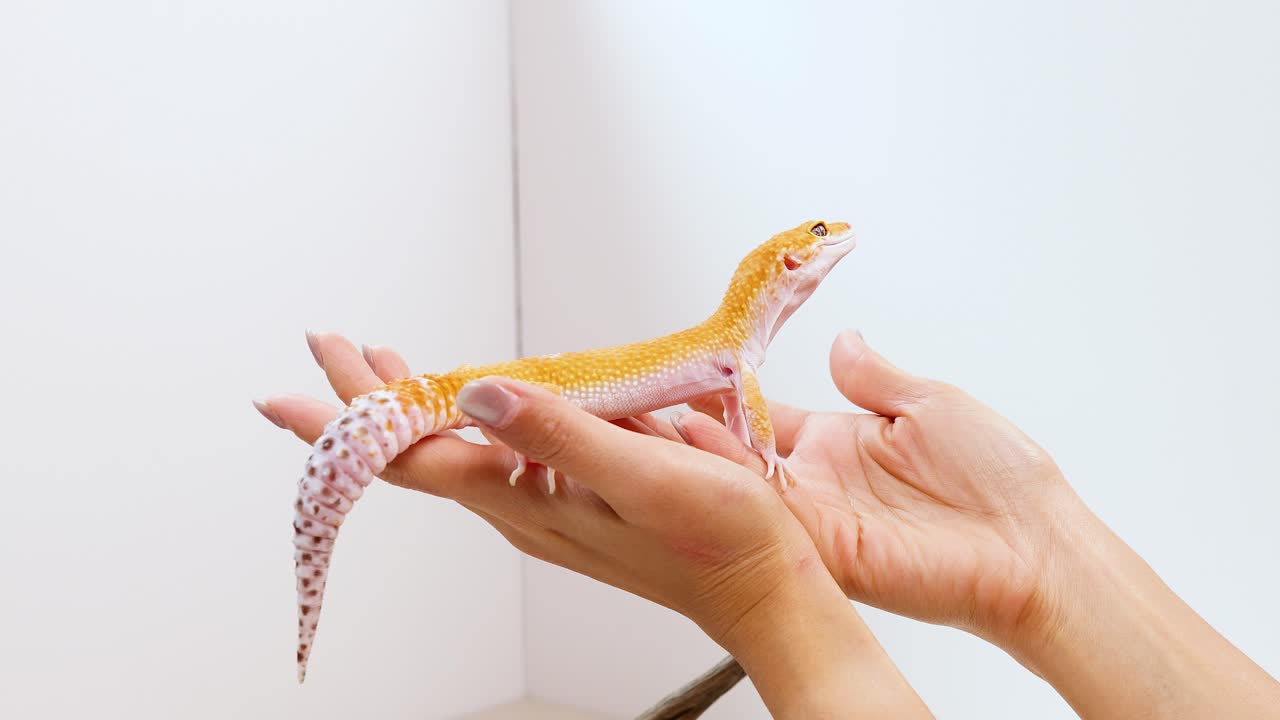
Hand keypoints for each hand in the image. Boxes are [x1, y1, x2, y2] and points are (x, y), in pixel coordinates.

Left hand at [257, 332, 930, 718]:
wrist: (765, 586)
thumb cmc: (715, 537)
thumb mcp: (641, 474)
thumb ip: (557, 434)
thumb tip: (477, 394)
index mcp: (525, 499)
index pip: (411, 456)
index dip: (350, 418)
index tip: (293, 384)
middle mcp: (523, 506)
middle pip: (423, 449)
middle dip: (371, 399)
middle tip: (334, 345)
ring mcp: (549, 505)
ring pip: (461, 448)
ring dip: (418, 405)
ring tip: (386, 367)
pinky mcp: (578, 498)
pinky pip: (506, 452)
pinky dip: (479, 415)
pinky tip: (485, 398)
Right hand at [679, 329, 1279, 717]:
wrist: (1036, 546)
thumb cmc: (1001, 477)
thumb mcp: (930, 402)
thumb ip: (874, 377)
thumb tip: (843, 341)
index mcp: (840, 441)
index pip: (760, 415)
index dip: (719, 394)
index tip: (678, 372)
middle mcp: (818, 481)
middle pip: (734, 451)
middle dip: (684, 427)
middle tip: (629, 401)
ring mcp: (815, 518)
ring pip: (735, 484)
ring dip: (691, 455)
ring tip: (635, 421)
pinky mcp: (823, 549)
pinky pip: (763, 515)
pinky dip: (726, 485)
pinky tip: (687, 454)